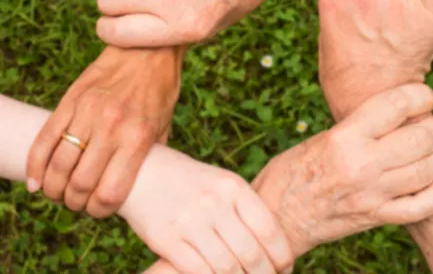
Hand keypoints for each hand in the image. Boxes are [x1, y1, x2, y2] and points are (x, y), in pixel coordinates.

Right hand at [26, 46, 182, 216]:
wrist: (146, 50)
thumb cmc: (160, 91)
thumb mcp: (164, 126)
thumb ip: (149, 157)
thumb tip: (136, 185)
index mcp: (138, 138)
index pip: (110, 193)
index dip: (100, 211)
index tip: (99, 210)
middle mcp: (111, 128)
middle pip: (80, 184)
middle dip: (75, 203)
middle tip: (77, 202)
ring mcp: (87, 113)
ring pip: (58, 165)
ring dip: (54, 188)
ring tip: (58, 193)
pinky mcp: (70, 100)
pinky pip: (45, 139)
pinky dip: (35, 165)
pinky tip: (36, 181)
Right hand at [118, 146, 294, 273]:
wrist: (144, 172)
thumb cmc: (191, 182)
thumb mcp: (222, 183)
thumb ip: (245, 209)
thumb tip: (274, 246)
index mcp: (233, 187)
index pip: (269, 230)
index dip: (282, 256)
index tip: (285, 268)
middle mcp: (214, 204)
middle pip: (251, 254)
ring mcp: (190, 223)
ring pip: (227, 268)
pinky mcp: (167, 240)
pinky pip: (199, 272)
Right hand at [252, 84, 432, 256]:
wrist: (277, 216)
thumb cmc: (291, 171)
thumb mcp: (321, 138)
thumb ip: (357, 129)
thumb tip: (395, 116)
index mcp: (343, 138)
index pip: (395, 105)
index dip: (420, 95)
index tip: (426, 95)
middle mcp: (361, 164)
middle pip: (421, 137)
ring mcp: (372, 194)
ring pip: (429, 171)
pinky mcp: (376, 217)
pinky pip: (421, 206)